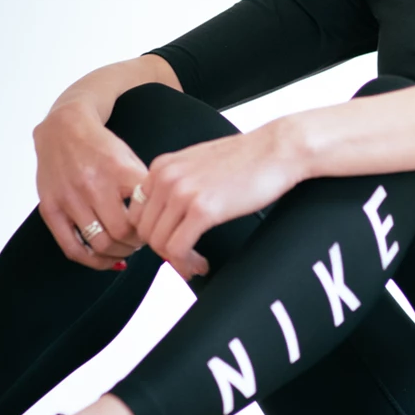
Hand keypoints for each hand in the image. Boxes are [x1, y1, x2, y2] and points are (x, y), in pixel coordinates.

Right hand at [32, 102, 148, 270]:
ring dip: (118, 252)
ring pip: (99, 244)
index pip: (144, 212)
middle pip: (122, 233)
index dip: (154, 226)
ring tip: (125, 247)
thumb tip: (161, 221)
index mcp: (118, 170)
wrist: (63, 129)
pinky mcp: (51, 209)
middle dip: (137, 243)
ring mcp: (69, 199)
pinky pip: (72, 248)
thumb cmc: (100, 146)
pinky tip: (105, 258)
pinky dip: (92, 260)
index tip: (156, 228)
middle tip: (141, 240)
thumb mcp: (129, 157)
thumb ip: (143, 187)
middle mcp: (92, 185)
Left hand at [127, 125, 303, 283]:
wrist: (277, 150)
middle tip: (184, 258)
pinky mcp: (202, 209)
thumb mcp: (199, 164)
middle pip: (144, 231)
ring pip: (158, 244)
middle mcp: (166, 178)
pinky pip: (177, 249)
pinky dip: (187, 264)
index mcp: (162, 167)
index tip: (170, 243)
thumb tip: (169, 215)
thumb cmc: (247, 158)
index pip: (137, 211)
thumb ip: (178, 184)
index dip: (153, 233)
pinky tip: (202, 263)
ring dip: (176, 261)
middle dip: (163, 250)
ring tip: (195, 263)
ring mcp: (182, 193)